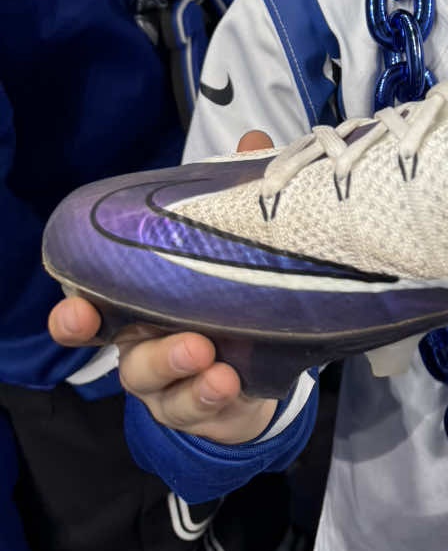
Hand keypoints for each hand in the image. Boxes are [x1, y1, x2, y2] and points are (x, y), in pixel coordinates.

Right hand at [46, 129, 280, 444]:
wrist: (269, 365)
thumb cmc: (231, 295)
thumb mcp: (236, 246)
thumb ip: (238, 199)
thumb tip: (257, 142)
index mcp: (142, 300)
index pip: (95, 304)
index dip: (75, 313)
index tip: (76, 310)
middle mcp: (142, 340)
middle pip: (114, 346)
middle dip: (123, 342)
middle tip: (153, 331)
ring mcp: (167, 380)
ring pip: (151, 379)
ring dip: (174, 366)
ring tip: (207, 354)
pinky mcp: (198, 408)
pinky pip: (191, 408)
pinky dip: (205, 396)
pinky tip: (226, 382)